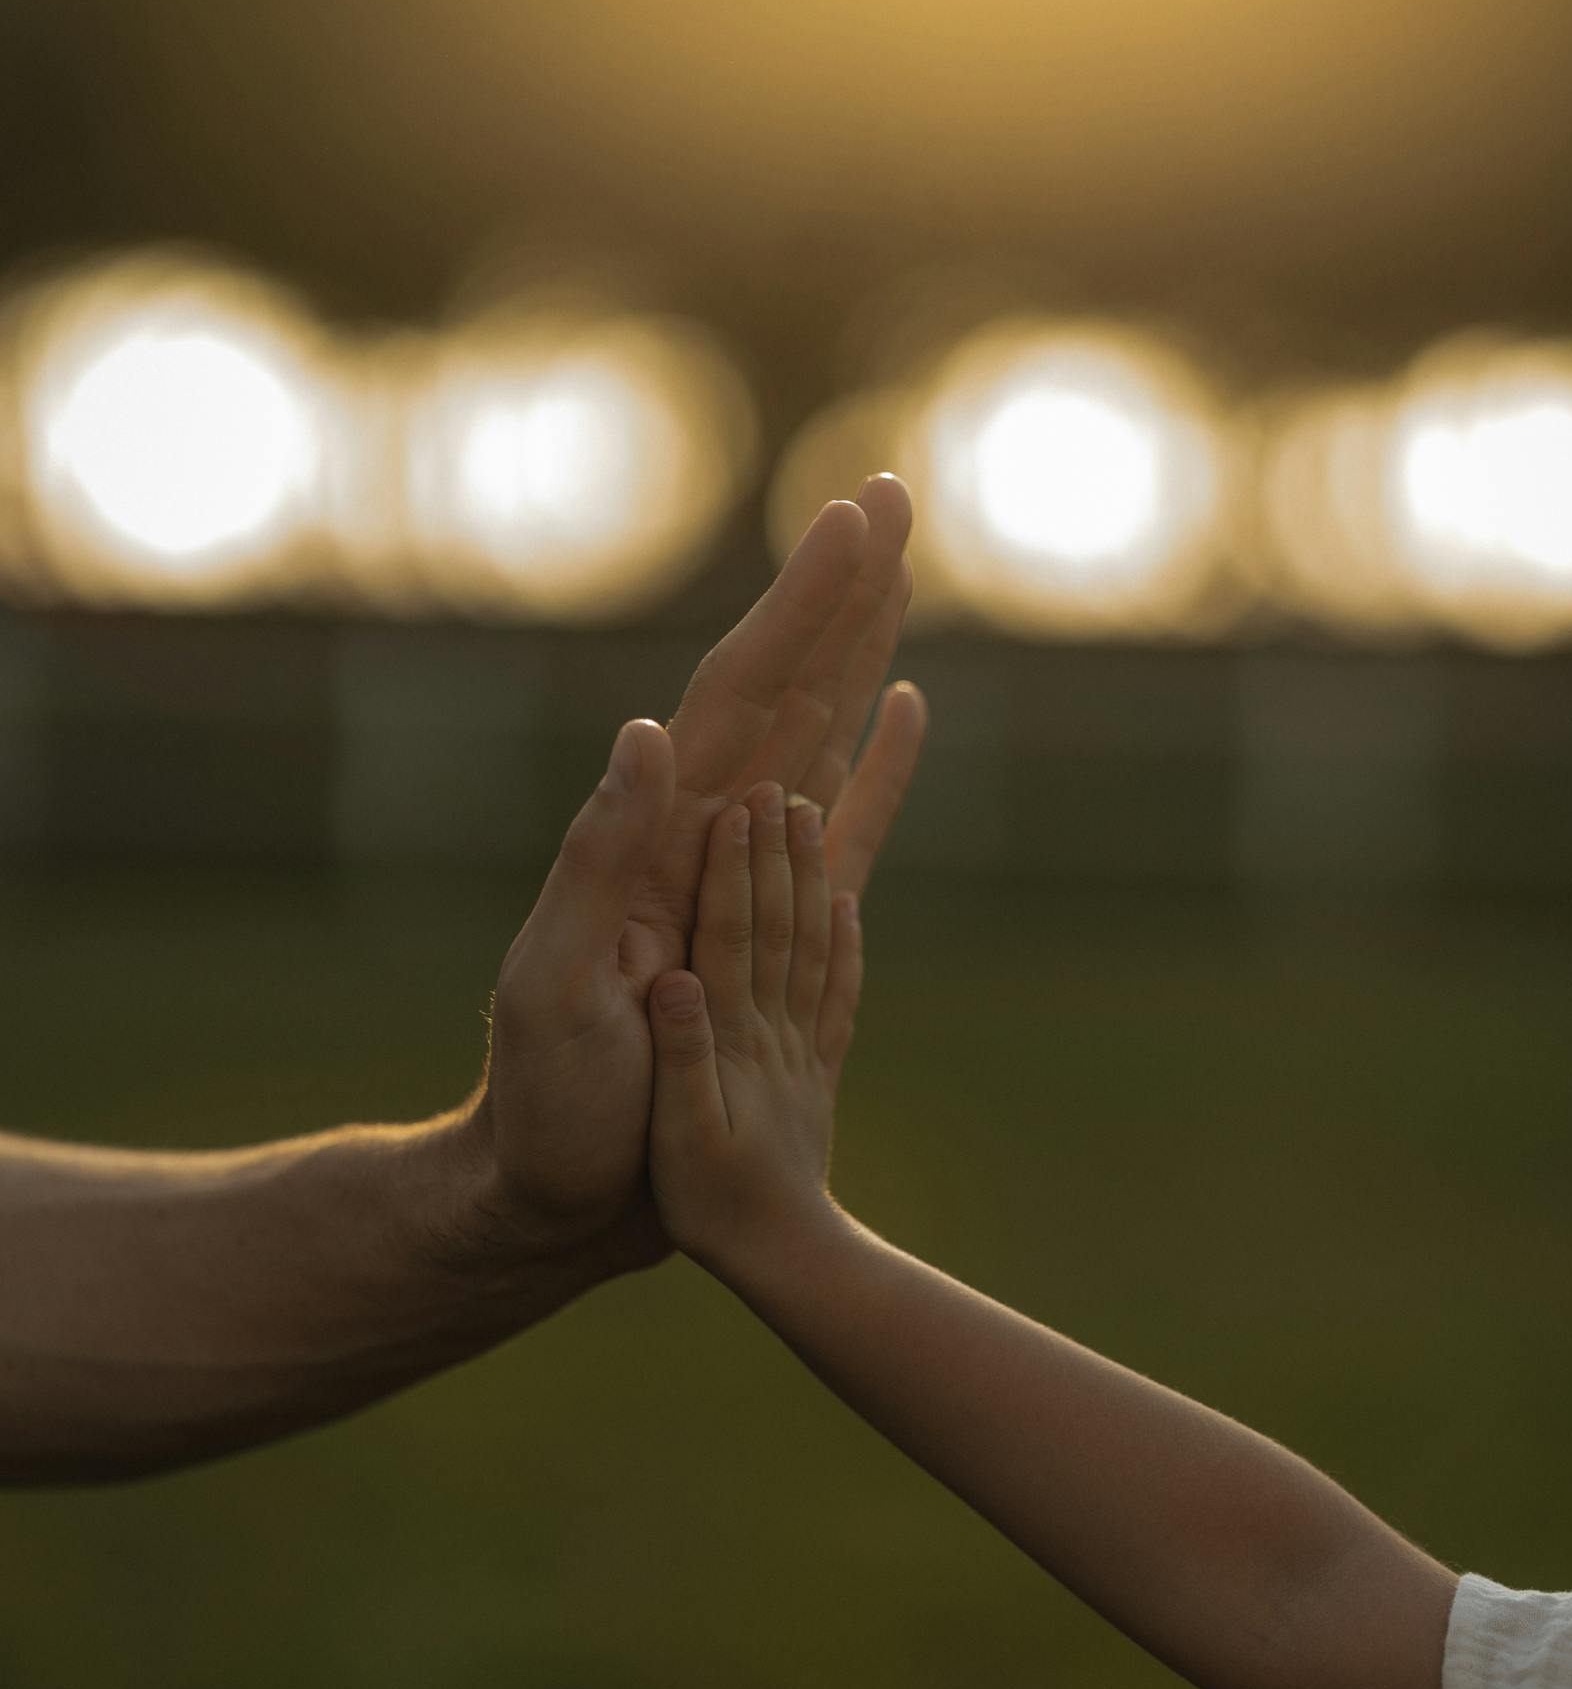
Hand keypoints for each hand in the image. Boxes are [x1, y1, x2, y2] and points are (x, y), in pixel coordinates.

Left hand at [468, 477, 924, 1279]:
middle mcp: (702, 833)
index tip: (849, 524)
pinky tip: (907, 707)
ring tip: (899, 567)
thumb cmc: (547, 1103)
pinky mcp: (778, 925)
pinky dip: (877, 764)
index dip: (797, 607)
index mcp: (655, 834)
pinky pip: (845, 824)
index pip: (737, 693)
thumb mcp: (550, 984)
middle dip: (837, 591)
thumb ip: (596, 861)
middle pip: (786, 684)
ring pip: (818, 731)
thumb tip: (647, 734)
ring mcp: (741, 871)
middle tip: (890, 497)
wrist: (558, 1192)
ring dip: (858, 646)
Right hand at [645, 780, 862, 1275]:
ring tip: (815, 813)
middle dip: (779, 851)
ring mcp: (801, 1050)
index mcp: (732, 1040)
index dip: (738, 868)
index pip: (734, 937)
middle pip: (781, 926)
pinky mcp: (816, 1074)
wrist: (785, 1260)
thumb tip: (674, 979)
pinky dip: (845, 946)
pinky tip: (850, 907)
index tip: (742, 802)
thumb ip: (680, 1057)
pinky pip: (836, 998)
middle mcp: (774, 1033)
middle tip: (783, 781)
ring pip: (812, 947)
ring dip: (812, 877)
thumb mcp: (678, 1138)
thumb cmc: (712, 1207)